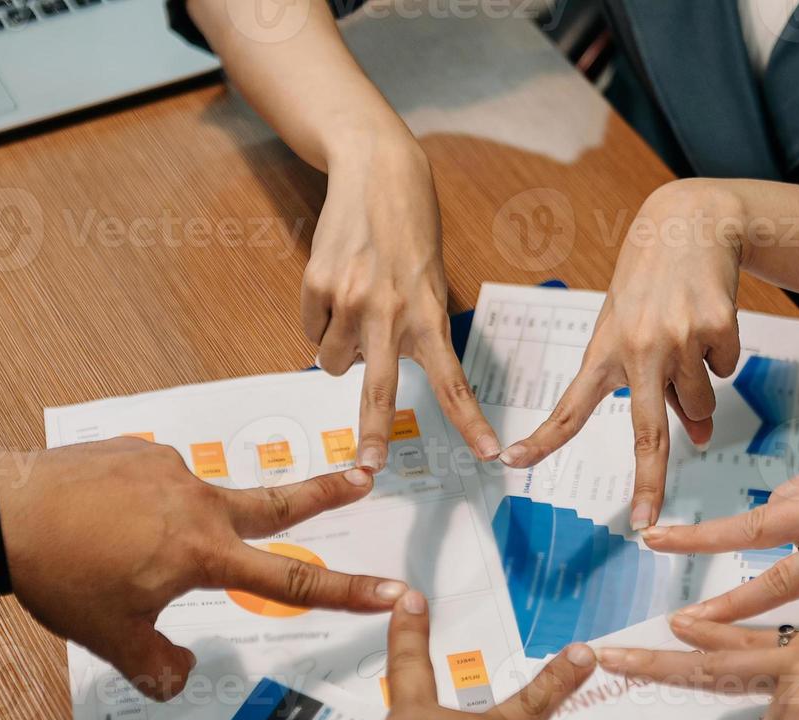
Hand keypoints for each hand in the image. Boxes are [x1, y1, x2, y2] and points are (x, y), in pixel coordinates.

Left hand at [0, 438, 407, 700]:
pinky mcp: (140, 451)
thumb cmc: (59, 576)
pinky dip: (145, 506)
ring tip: (119, 547)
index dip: (350, 592)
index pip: (292, 582)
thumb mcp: (111, 638)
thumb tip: (184, 675)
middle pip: (281, 503)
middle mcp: (200, 504)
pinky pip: (158, 483)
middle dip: (328, 492)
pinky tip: (104, 521)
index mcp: (204, 554)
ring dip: (183, 524)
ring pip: (199, 503)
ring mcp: (171, 470)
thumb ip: (158, 665)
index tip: (395, 590)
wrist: (0, 511)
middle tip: (364, 476)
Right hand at [302, 137, 500, 470]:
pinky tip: (337, 286)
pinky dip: (321, 320)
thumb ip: (416, 330)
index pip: (453, 380)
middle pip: (380, 390)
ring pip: (333, 362)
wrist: (376, 173)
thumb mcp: (432, 283)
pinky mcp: (317, 285)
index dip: (469, 421)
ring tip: (356, 308)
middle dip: (374, 433)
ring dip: (341, 351)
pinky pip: (311, 330)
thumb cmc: (410, 234)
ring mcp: (350, 300)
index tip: (486, 453)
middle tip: (369, 466)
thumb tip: (376, 373)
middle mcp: (391, 312)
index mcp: (429, 315)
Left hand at [501, 179, 746, 529]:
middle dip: (649, 483)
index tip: (512, 463)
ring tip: (687, 340)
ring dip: (699, 391)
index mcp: (605, 351)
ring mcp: (680, 338)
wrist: (691, 222)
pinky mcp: (717, 327)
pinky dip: (720, 356)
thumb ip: (657, 388)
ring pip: (700, 404)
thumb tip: (700, 436)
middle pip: (648, 433)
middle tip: (645, 521)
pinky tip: (708, 319)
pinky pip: (725, 370)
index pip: (569, 407)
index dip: (542, 439)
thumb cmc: (652, 285)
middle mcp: (638, 348)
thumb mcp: (636, 332)